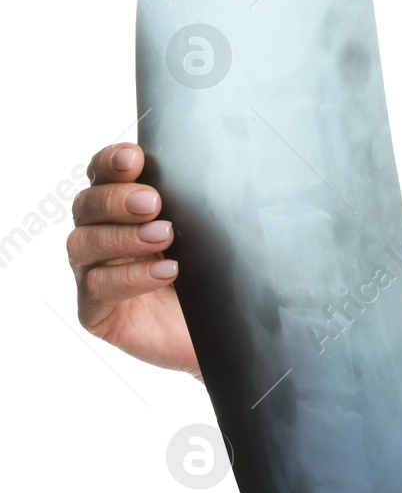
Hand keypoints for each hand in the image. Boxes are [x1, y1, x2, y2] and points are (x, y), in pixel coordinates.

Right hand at [68, 143, 198, 377]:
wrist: (227, 334)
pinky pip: (97, 287)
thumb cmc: (215, 279)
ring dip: (124, 236)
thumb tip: (210, 171)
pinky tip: (165, 271)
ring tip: (165, 236)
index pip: (103, 176)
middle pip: (87, 205)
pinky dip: (130, 276)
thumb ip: (196, 205)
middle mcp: (100, 236)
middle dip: (117, 199)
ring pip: (84, 243)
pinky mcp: (95, 310)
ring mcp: (93, 273)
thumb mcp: (210, 236)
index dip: (111, 163)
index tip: (133, 157)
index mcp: (122, 210)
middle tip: (153, 202)